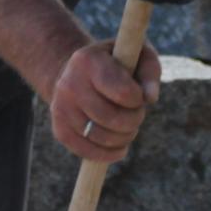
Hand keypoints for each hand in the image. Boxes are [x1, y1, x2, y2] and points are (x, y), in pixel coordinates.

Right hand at [49, 39, 160, 163]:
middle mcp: (69, 84)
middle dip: (134, 120)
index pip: (122, 92)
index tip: (138, 96)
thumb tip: (150, 98)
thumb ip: (150, 71)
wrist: (76, 73)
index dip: (137, 99)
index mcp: (88, 60)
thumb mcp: (136, 55)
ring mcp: (60, 108)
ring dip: (124, 138)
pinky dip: (108, 154)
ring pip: (101, 137)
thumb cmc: (115, 64)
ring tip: (128, 128)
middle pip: (112, 118)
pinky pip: (87, 152)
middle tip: (136, 114)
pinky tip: (119, 147)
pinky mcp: (59, 130)